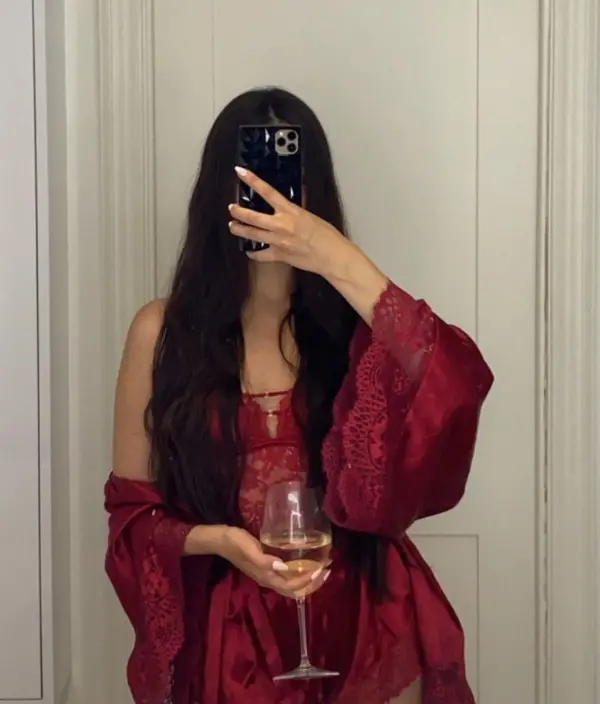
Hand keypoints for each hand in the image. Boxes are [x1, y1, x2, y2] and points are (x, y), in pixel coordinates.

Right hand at [218, 527, 330, 597]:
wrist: (219, 540)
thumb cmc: (234, 542)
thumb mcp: (248, 548)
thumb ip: (263, 560)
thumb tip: (282, 567)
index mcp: (266, 577)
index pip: (292, 586)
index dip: (308, 581)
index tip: (321, 569)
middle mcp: (268, 579)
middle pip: (294, 590)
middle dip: (313, 583)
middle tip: (328, 570)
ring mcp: (267, 574)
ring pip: (291, 585)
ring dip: (308, 580)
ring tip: (321, 568)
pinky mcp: (266, 567)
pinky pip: (287, 576)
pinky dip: (299, 573)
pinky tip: (305, 563)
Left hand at [228, 166, 352, 275]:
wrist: (332, 256)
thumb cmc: (327, 236)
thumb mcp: (311, 216)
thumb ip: (296, 210)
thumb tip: (289, 203)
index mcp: (290, 212)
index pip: (267, 192)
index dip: (252, 180)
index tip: (241, 172)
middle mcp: (281, 225)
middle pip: (253, 217)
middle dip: (239, 212)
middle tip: (232, 208)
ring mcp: (278, 241)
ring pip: (252, 234)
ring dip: (240, 230)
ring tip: (233, 226)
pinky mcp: (279, 256)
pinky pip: (261, 255)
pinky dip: (253, 253)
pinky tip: (249, 251)